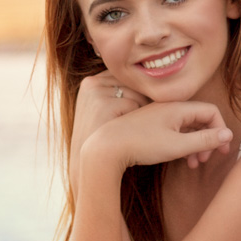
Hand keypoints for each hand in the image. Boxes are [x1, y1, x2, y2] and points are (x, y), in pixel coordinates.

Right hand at [70, 72, 149, 187]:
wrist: (92, 161)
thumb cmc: (105, 137)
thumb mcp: (107, 108)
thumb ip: (120, 92)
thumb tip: (148, 81)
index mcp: (91, 82)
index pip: (128, 79)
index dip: (137, 96)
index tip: (132, 116)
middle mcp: (92, 82)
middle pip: (134, 84)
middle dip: (141, 103)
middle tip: (133, 124)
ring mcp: (95, 92)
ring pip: (137, 94)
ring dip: (140, 112)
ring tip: (128, 129)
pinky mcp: (102, 105)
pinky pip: (136, 105)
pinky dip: (136, 119)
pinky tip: (127, 132)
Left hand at [85, 101, 232, 171]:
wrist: (107, 147)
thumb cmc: (142, 144)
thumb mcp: (177, 145)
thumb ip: (204, 140)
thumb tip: (228, 135)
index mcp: (178, 108)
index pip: (211, 112)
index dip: (220, 130)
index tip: (221, 150)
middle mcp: (169, 108)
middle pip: (200, 120)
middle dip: (208, 140)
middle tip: (207, 160)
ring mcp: (159, 117)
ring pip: (187, 128)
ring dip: (195, 145)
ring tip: (194, 164)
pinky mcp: (150, 126)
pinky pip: (174, 132)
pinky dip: (182, 145)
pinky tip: (180, 160)